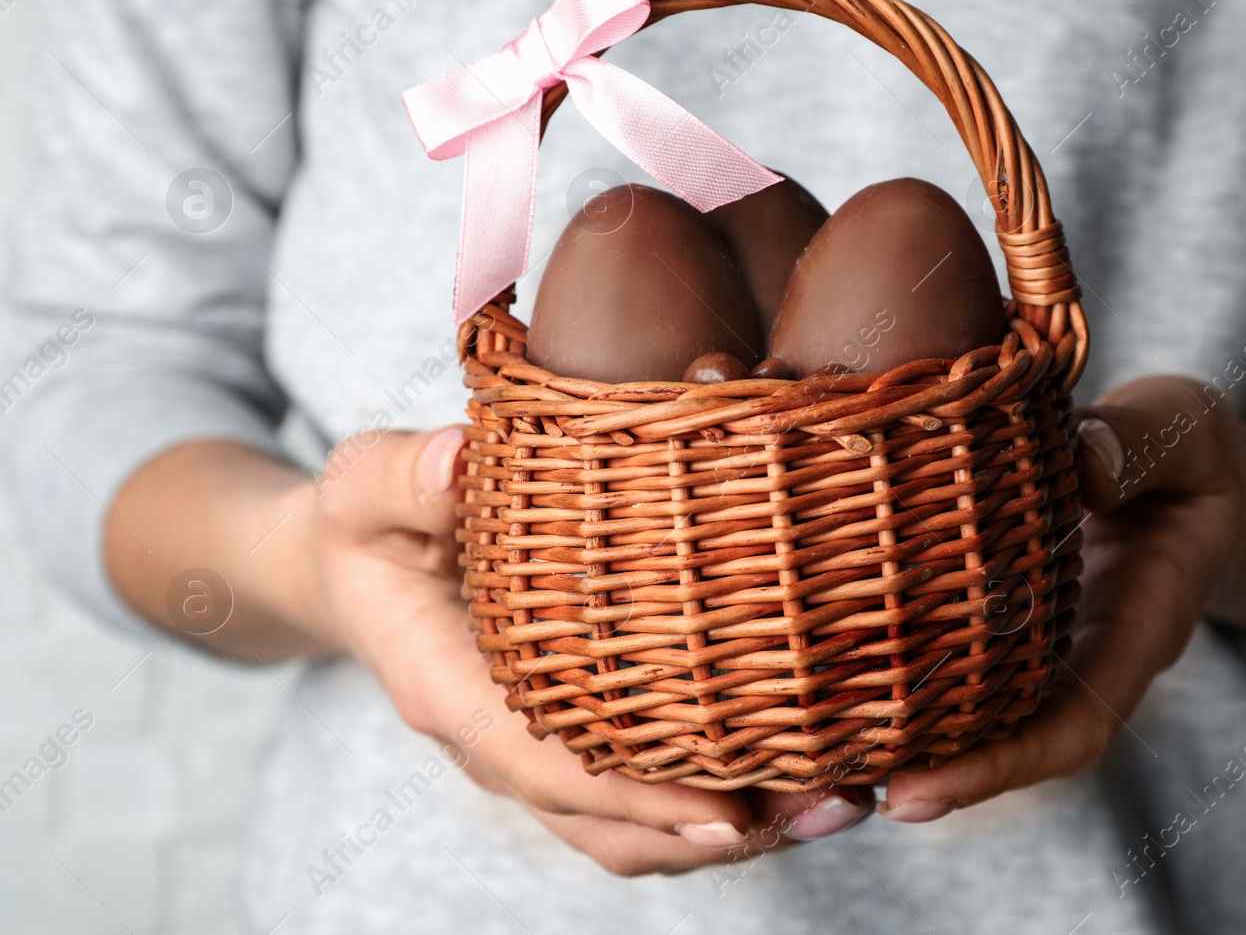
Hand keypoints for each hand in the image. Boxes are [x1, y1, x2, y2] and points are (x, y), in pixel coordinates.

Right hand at [108, 430, 870, 876]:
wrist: (363, 570)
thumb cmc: (373, 523)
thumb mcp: (365, 485)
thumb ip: (404, 477)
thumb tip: (453, 459)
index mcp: (450, 692)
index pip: (549, 766)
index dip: (637, 795)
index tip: (729, 808)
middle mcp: (500, 744)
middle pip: (612, 822)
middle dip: (722, 826)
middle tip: (832, 803)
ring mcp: (538, 752)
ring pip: (637, 828)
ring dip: (741, 826)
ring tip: (842, 801)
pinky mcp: (575, 737)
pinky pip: (647, 797)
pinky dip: (723, 799)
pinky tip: (805, 771)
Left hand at [873, 375, 1245, 821]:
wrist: (1187, 463)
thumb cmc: (1187, 447)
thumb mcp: (1181, 430)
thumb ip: (1139, 446)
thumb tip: (1085, 466)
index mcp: (1141, 626)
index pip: (1074, 726)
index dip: (999, 768)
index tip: (919, 792)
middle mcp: (1087, 654)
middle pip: (1011, 744)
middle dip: (931, 774)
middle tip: (842, 788)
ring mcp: (1047, 641)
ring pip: (979, 714)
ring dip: (906, 739)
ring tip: (821, 757)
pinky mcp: (1011, 613)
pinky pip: (959, 659)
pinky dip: (902, 676)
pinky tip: (834, 681)